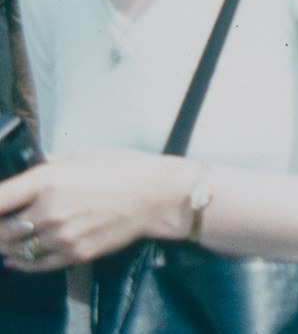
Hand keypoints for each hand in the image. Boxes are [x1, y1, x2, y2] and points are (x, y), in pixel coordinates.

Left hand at [0, 150, 193, 271]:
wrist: (158, 196)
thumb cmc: (127, 170)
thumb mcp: (85, 155)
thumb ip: (52, 164)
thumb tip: (34, 170)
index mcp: (48, 180)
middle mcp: (49, 210)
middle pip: (2, 231)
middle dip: (0, 229)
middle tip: (4, 225)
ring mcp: (61, 235)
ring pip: (16, 249)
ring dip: (10, 245)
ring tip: (11, 240)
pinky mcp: (75, 253)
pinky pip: (36, 264)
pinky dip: (23, 263)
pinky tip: (20, 258)